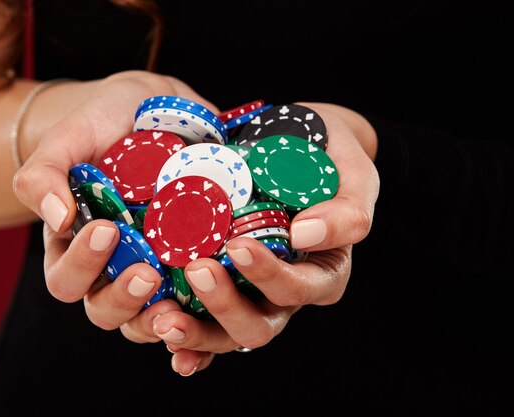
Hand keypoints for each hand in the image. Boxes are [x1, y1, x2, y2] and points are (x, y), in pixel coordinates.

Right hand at [12, 70, 219, 351]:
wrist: (151, 109)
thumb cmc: (102, 125)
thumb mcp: (68, 138)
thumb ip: (45, 174)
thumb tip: (57, 218)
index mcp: (74, 248)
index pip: (66, 280)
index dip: (82, 266)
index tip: (106, 229)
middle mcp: (112, 267)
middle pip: (106, 311)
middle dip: (124, 299)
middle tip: (147, 273)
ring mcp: (155, 267)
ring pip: (149, 317)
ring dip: (162, 317)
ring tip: (181, 297)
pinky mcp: (191, 261)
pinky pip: (195, 299)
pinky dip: (203, 305)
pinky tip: (217, 292)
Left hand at [149, 102, 379, 374]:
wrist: (294, 144)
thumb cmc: (327, 157)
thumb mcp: (353, 174)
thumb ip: (346, 209)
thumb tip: (304, 236)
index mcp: (322, 273)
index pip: (298, 288)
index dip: (269, 276)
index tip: (239, 245)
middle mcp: (285, 294)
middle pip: (259, 325)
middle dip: (225, 305)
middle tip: (198, 270)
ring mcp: (251, 295)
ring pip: (225, 334)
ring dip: (194, 331)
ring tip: (163, 317)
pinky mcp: (221, 287)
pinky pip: (202, 324)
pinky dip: (183, 340)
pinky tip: (160, 334)